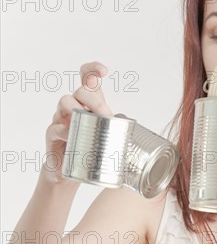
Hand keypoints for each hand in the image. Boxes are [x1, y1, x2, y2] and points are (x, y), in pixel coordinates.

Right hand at [41, 61, 113, 184]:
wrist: (68, 174)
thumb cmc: (88, 152)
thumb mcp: (106, 140)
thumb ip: (117, 132)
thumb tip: (136, 131)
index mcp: (88, 105)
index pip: (87, 79)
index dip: (93, 70)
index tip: (104, 72)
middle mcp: (73, 107)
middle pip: (80, 90)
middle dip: (94, 99)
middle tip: (105, 115)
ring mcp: (61, 119)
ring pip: (65, 102)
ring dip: (78, 109)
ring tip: (88, 123)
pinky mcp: (52, 134)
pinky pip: (56, 127)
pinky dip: (64, 131)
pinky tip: (71, 136)